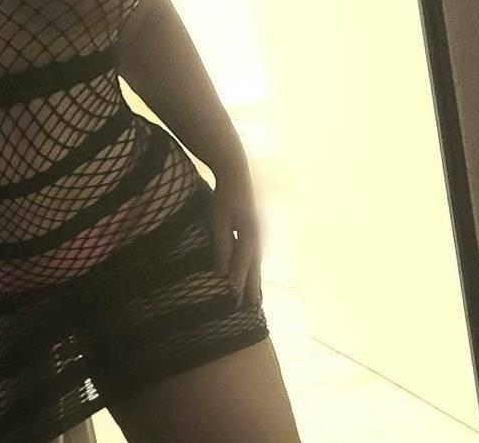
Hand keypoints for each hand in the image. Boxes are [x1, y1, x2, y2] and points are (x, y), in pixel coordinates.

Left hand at [207, 159, 262, 308]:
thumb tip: (222, 271)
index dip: (239, 285)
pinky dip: (254, 264)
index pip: (242, 267)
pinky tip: (252, 268)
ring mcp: (259, 231)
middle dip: (252, 287)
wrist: (236, 171)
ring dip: (255, 277)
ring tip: (255, 294)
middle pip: (255, 267)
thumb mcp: (219, 221)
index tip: (235, 303)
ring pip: (257, 260)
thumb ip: (222, 246)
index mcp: (249, 237)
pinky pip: (255, 251)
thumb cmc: (224, 196)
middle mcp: (258, 237)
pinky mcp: (255, 226)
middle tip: (252, 308)